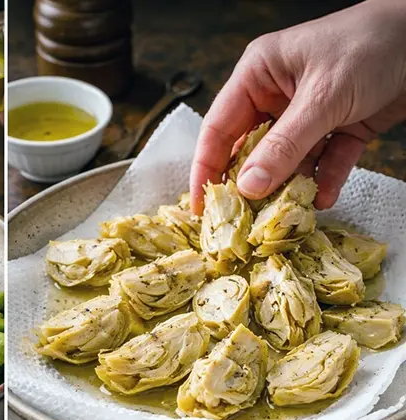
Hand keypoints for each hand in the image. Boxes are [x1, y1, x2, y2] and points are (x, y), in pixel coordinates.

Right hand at [189, 0, 405, 214]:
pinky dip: (325, 179)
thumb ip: (284, 146)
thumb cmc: (372, 43)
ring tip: (285, 215)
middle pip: (251, 149)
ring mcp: (309, 112)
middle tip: (242, 219)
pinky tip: (323, 198)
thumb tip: (248, 187)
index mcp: (259, 75)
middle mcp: (278, 94)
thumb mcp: (323, 97)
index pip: (219, 127)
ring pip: (288, 160)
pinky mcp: (340, 126)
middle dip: (251, 183)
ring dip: (289, 187)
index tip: (202, 205)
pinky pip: (325, 161)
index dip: (206, 168)